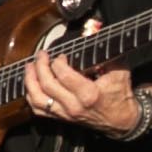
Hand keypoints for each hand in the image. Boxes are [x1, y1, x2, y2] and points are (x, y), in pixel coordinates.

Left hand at [21, 38, 142, 136]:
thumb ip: (105, 52)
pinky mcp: (62, 118)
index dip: (58, 61)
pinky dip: (31, 96)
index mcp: (88, 94)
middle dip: (40, 66)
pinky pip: (39, 110)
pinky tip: (31, 85)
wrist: (122, 121)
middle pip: (47, 85)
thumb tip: (93, 30)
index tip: (61, 55)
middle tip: (41, 55)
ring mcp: (66, 114)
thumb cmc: (120, 94)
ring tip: (29, 67)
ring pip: (37, 99)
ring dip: (30, 81)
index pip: (63, 75)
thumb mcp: (119, 70)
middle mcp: (74, 106)